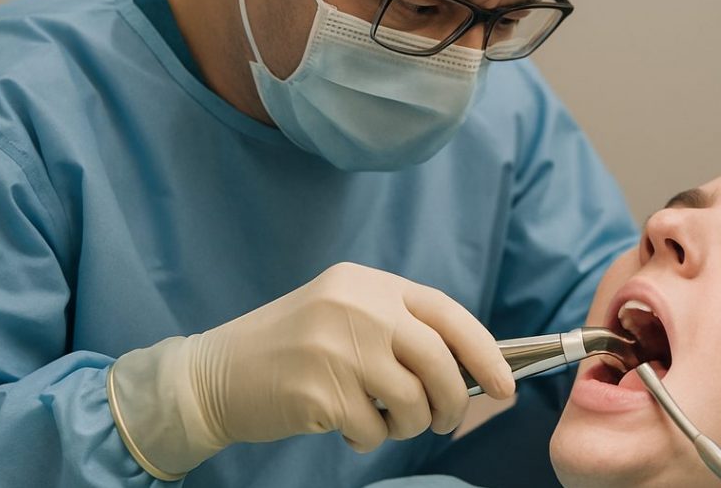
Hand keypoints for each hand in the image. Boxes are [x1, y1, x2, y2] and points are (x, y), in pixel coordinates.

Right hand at [107, 262, 513, 479]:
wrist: (215, 373)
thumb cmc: (292, 348)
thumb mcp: (345, 314)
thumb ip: (399, 329)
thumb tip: (470, 370)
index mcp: (368, 283)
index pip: (447, 313)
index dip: (484, 352)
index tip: (505, 385)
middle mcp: (356, 307)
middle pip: (439, 361)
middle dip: (454, 401)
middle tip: (444, 421)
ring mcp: (337, 347)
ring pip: (412, 401)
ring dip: (409, 424)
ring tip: (383, 422)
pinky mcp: (320, 390)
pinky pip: (374, 429)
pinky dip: (369, 438)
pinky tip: (346, 427)